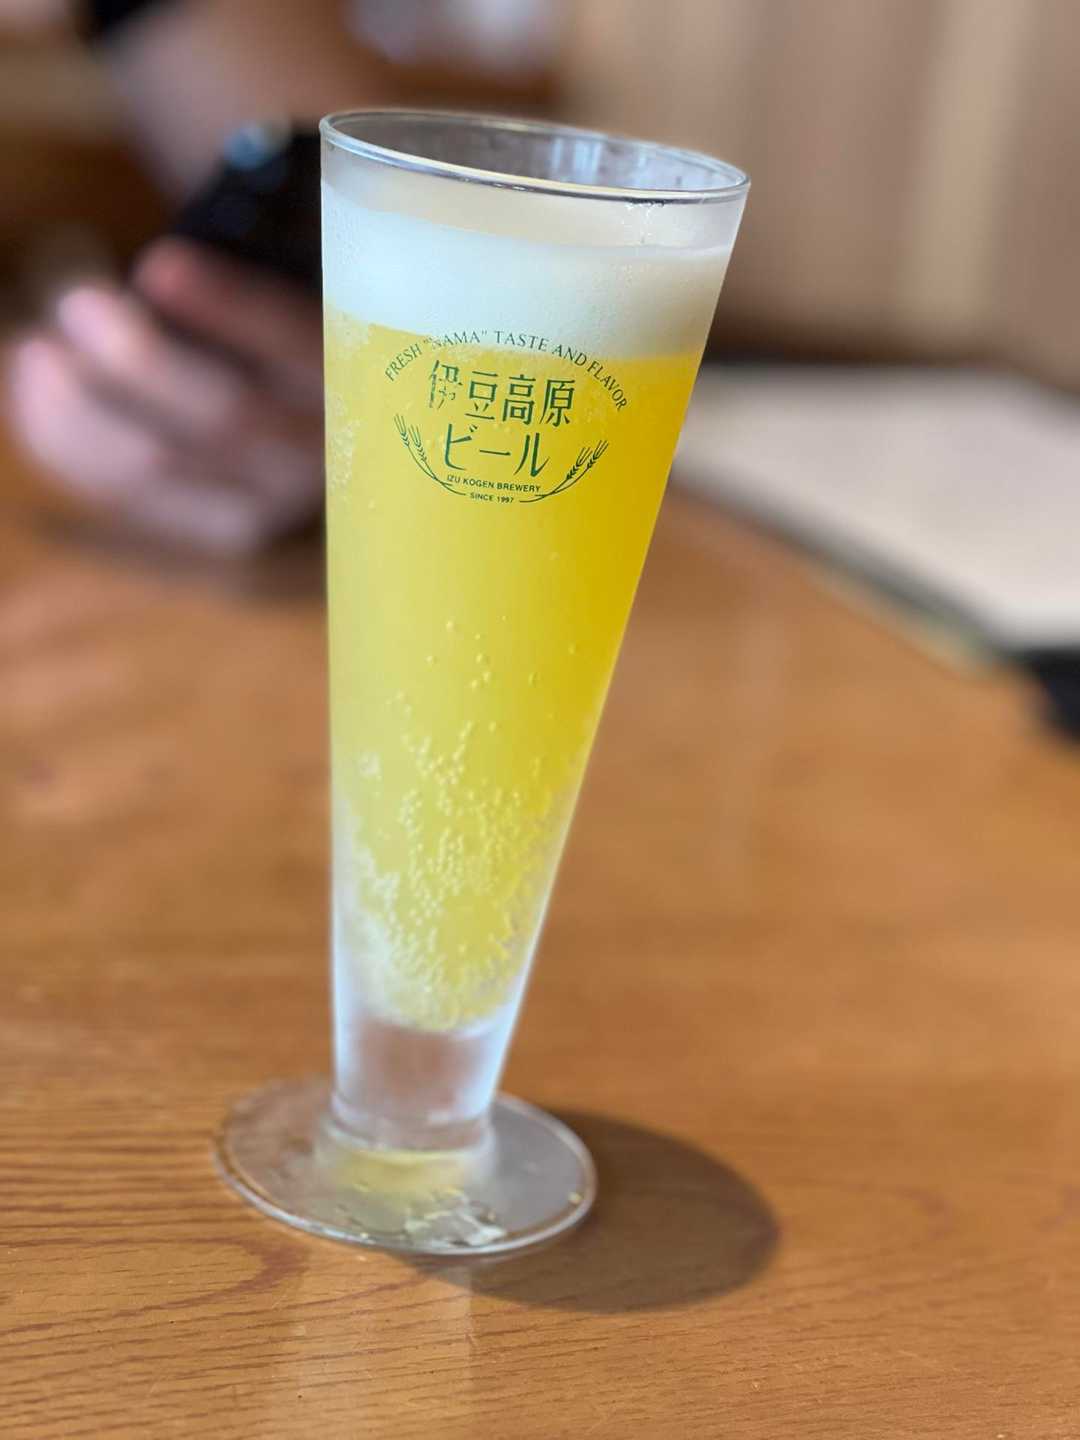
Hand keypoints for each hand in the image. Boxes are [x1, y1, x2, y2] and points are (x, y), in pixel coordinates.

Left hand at [5, 239, 323, 554]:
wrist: (326, 418)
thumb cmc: (290, 324)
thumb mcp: (298, 286)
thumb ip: (245, 275)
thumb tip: (158, 269)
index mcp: (362, 377)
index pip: (302, 346)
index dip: (229, 310)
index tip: (157, 265)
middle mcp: (325, 453)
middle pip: (226, 417)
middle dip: (137, 360)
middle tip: (74, 301)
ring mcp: (271, 503)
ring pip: (157, 466)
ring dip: (77, 405)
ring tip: (34, 347)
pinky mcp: (219, 530)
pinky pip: (124, 494)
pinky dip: (63, 440)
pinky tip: (34, 388)